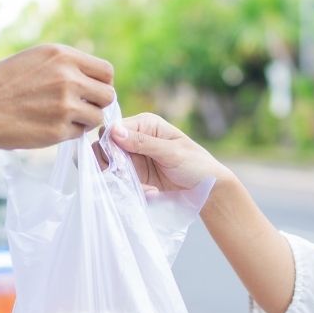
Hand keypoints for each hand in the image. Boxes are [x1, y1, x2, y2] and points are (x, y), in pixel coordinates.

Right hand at [0, 44, 115, 149]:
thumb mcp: (34, 59)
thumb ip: (64, 66)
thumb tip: (91, 80)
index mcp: (62, 55)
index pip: (106, 71)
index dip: (100, 83)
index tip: (89, 91)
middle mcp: (68, 78)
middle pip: (108, 95)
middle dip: (97, 103)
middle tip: (80, 108)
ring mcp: (66, 105)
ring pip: (98, 117)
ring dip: (85, 120)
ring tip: (63, 118)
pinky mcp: (59, 130)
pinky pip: (80, 133)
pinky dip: (70, 133)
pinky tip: (50, 127)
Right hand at [110, 113, 234, 193]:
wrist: (207, 188)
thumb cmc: (195, 164)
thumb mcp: (171, 152)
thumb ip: (143, 143)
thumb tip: (114, 131)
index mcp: (146, 123)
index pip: (116, 127)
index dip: (110, 141)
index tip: (114, 158)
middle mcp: (137, 136)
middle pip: (108, 142)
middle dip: (106, 156)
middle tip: (115, 171)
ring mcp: (135, 155)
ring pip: (108, 158)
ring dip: (109, 168)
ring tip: (118, 178)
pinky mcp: (135, 172)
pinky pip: (117, 172)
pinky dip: (115, 178)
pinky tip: (120, 184)